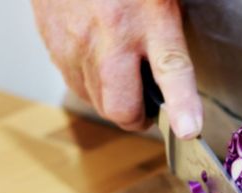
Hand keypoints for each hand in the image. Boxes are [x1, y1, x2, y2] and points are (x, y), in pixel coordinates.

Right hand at [30, 0, 202, 137]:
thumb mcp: (163, 4)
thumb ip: (172, 42)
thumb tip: (181, 92)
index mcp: (151, 19)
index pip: (171, 70)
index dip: (182, 106)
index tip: (187, 131)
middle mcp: (111, 34)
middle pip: (122, 107)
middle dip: (137, 117)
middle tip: (148, 106)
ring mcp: (77, 42)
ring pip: (96, 102)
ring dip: (113, 101)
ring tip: (123, 78)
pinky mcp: (53, 44)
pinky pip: (74, 85)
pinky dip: (90, 85)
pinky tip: (98, 64)